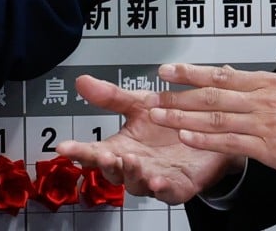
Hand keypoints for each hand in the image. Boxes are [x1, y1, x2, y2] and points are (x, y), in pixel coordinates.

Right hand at [56, 75, 241, 204]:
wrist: (210, 133)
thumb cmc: (171, 123)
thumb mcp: (139, 104)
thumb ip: (112, 97)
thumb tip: (82, 81)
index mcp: (121, 147)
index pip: (94, 151)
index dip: (78, 150)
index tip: (64, 147)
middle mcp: (135, 166)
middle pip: (112, 171)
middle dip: (104, 164)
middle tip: (101, 154)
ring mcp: (155, 177)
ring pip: (137, 184)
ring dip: (131, 174)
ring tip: (130, 160)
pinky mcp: (180, 186)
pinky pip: (169, 193)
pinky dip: (161, 189)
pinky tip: (157, 180)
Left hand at [149, 63, 275, 178]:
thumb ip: (250, 83)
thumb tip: (226, 72)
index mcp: (265, 83)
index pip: (219, 76)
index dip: (189, 73)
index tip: (165, 71)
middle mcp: (262, 101)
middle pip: (211, 96)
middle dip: (177, 96)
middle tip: (151, 97)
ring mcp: (265, 124)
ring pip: (216, 118)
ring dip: (183, 117)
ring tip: (158, 116)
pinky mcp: (269, 149)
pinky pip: (231, 143)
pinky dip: (206, 140)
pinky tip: (186, 137)